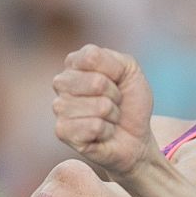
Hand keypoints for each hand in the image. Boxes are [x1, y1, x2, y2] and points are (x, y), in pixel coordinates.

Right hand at [52, 44, 156, 178]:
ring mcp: (59, 107)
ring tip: (108, 119)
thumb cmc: (130, 103)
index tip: (117, 83)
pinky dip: (107, 131)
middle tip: (114, 104)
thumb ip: (110, 58)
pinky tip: (102, 133)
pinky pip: (93, 127)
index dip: (115, 73)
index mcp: (75, 63)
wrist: (136, 139)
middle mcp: (62, 83)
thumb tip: (88, 60)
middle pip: (96, 82)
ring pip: (99, 106)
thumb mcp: (130, 71)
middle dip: (115, 96)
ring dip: (112, 115)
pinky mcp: (62, 131)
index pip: (92, 57)